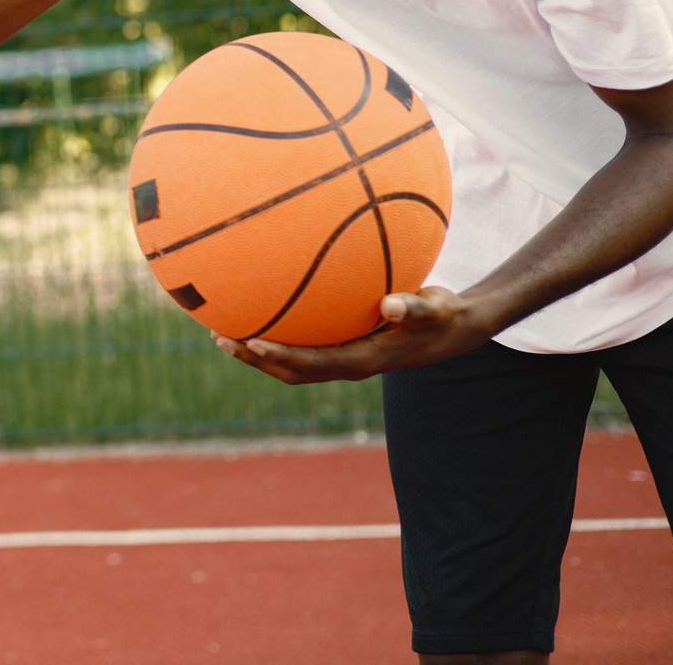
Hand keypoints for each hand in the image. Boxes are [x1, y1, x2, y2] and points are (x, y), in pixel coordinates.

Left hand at [209, 286, 499, 383]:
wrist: (453, 328)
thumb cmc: (443, 313)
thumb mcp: (435, 308)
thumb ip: (414, 305)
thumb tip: (390, 302)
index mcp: (363, 360)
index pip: (313, 363)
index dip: (280, 355)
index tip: (251, 341)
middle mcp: (347, 364)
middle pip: (289, 369)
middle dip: (253, 357)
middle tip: (219, 337)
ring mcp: (342, 358)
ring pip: (290, 363)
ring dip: (255, 352)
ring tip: (219, 331)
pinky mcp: (341, 347)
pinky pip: (301, 346)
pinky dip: (275, 335)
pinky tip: (256, 309)